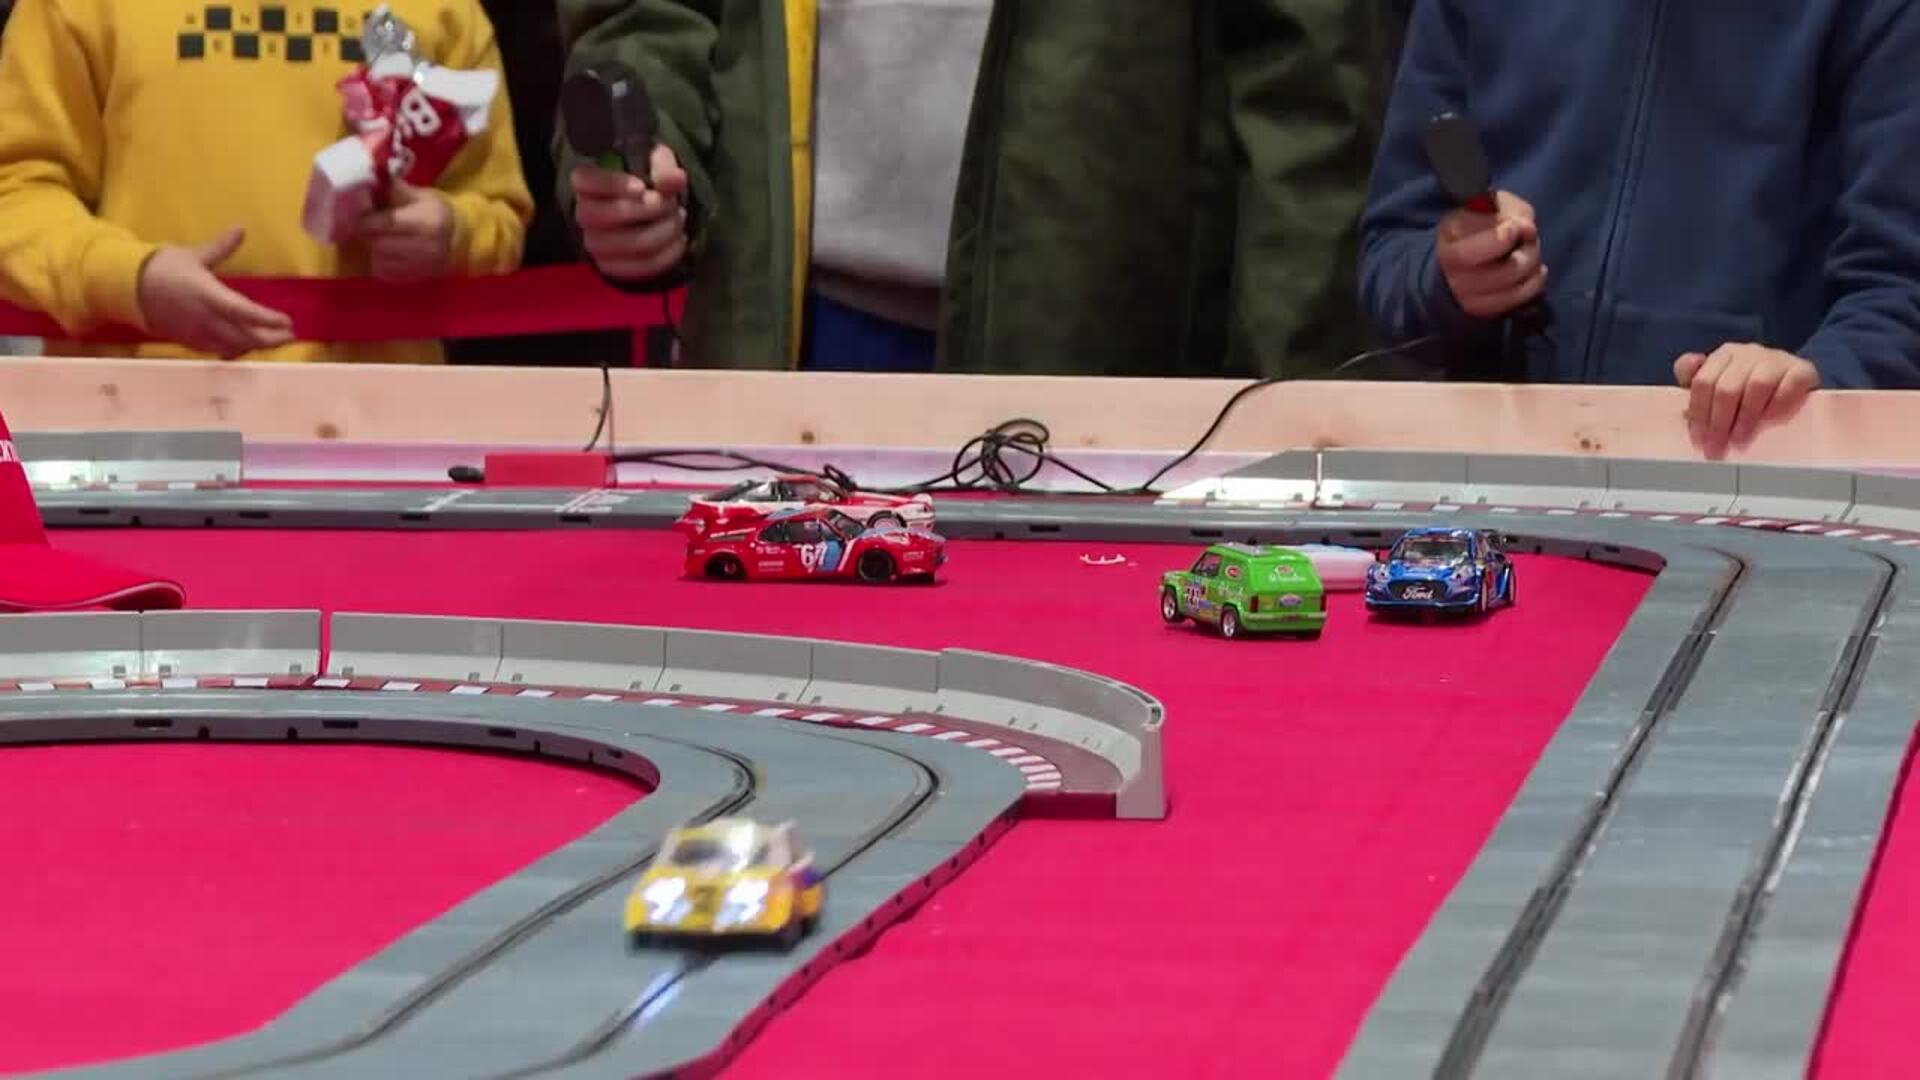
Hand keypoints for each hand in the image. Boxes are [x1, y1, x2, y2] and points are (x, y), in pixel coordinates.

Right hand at [136, 227, 294, 358]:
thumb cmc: (163, 267)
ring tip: (275, 340)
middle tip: (291, 335)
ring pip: (232, 345)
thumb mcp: (193, 255)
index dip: (267, 319)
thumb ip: (220, 246)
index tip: (288, 321)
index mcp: (207, 294)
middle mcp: (205, 317)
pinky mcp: (189, 341)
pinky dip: (236, 349)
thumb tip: (240, 228)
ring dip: (255, 345)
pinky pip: (217, 350)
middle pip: (243, 335)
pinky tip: (247, 347)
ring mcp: (197, 332)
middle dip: (269, 338)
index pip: (243, 311)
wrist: (128, 288)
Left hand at [354, 182, 454, 283]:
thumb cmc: (433, 212)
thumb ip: (395, 190)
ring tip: (379, 238)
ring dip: (374, 248)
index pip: (387, 223)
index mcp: (428, 223)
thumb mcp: (420, 196)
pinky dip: (380, 262)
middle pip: (380, 244)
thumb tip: (371, 179)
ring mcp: (421, 267)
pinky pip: (384, 272)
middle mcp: (427, 248)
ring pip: (379, 259)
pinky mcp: (414, 278)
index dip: (366, 219)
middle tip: (366, 227)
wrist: (457, 239)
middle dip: (369, 234)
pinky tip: (387, 252)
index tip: (357, 214)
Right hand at [571, 143, 688, 281]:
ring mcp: (595, 243)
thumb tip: (675, 179)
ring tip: (677, 220)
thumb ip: (663, 167)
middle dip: (652, 208)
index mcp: (586, 182)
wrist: (646, 213)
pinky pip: (641, 266)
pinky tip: (678, 240)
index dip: (613, 184)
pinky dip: (668, 254)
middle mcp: (584, 214)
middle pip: (612, 214)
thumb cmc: (646, 180)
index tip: (642, 187)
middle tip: (671, 203)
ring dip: (665, 231)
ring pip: (632, 243)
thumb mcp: (655, 163)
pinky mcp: (610, 266)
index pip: (586, 181)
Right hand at [1436, 191, 1546, 318]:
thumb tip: (1526, 229)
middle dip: (1524, 255)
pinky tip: (1535, 271)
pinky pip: (1514, 301)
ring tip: (1532, 253)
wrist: (1471, 248)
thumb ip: (1511, 212)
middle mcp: (1450, 270)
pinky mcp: (1479, 307)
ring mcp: (1463, 294)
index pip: (1467, 253)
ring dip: (1531, 268)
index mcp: (1448, 237)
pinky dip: (1533, 285)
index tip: (1519, 227)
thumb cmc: (1486, 220)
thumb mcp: (1495, 204)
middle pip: (1493, 276)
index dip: (1499, 241)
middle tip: (1531, 238)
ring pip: (1507, 289)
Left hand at [1675, 344, 1820, 457]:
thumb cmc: (1748, 388)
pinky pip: (1790, 384)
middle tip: (1716, 447)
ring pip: (1756, 385)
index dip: (1698, 413)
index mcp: (1723, 355)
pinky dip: (1778, 403)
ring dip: (1745, 417)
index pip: (1702, 381)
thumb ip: (1697, 393)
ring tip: (1739, 439)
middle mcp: (1748, 352)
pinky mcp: (1802, 369)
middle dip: (1718, 421)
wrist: (1793, 380)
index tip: (1698, 439)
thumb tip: (1683, 412)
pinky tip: (1770, 420)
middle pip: (1726, 387)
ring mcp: (1776, 359)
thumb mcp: (1718, 387)